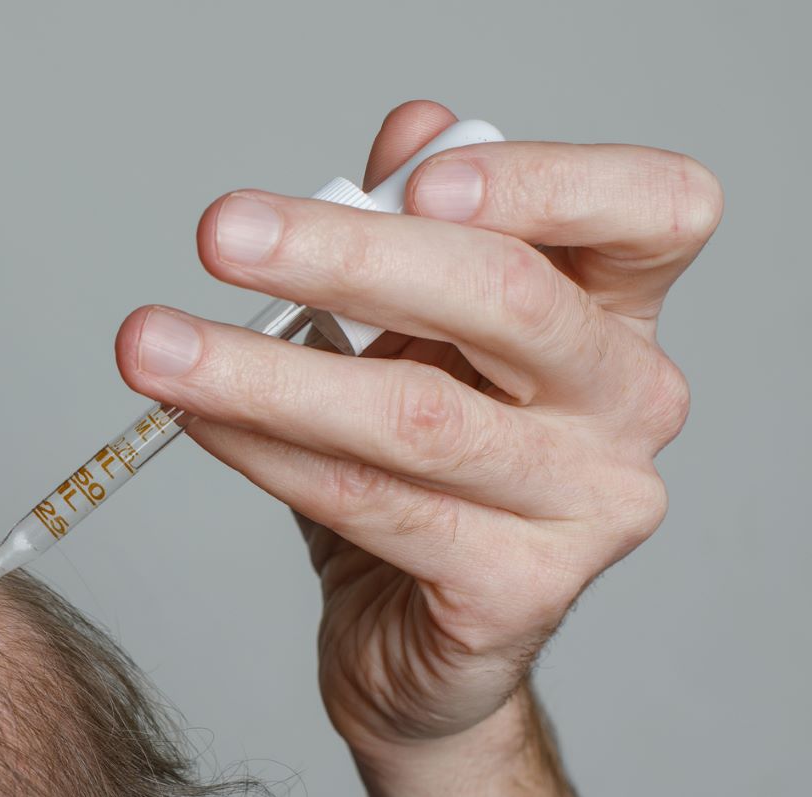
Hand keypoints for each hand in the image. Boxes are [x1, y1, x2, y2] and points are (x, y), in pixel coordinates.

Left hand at [114, 100, 721, 755]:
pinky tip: (196, 418)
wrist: (419, 650)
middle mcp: (630, 405)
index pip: (656, 209)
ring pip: (415, 414)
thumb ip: (416, 235)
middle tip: (222, 233)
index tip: (412, 177)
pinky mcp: (518, 593)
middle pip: (511, 300)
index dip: (547, 182)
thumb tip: (409, 130)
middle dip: (347, 254)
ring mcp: (588, 507)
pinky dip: (265, 451)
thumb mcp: (416, 341)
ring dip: (263, 369)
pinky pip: (369, 502)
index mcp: (620, 316)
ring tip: (155, 343)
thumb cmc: (422, 479)